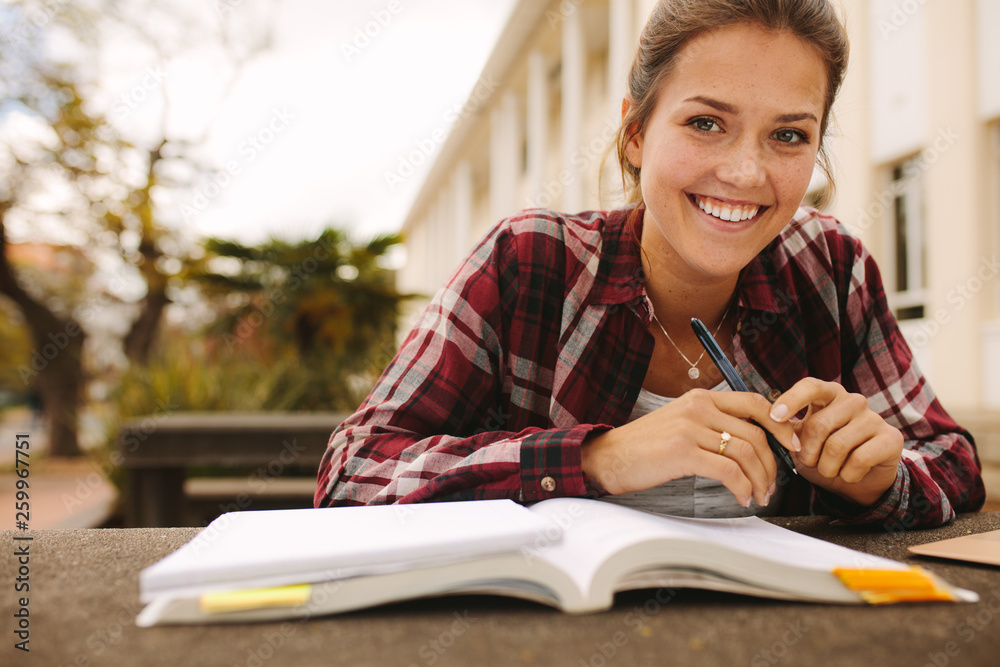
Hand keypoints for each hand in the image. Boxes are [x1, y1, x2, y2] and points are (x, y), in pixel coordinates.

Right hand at [582, 389, 797, 507]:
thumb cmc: (646, 447)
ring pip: (746, 453)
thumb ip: (712, 424)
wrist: (608, 457)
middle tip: (772, 485)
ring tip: (758, 496)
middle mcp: (698, 407)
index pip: (756, 403)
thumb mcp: (681, 423)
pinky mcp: (683, 451)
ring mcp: (690, 427)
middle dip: (773, 464)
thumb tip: (752, 443)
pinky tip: (741, 498)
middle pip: (756, 433)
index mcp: (701, 397)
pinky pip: (728, 471)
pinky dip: (741, 488)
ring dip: (759, 480)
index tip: (791, 447)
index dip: (781, 425)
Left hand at [768, 378, 902, 507]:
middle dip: (807, 453)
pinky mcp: (891, 438)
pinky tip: (850, 474)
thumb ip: (784, 428)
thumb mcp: (800, 440)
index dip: (791, 400)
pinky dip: (848, 475)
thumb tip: (763, 419)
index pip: (810, 386)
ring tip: (830, 470)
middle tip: (810, 462)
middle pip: (818, 425)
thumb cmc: (824, 455)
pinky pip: (859, 460)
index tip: (774, 417)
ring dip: (827, 468)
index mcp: (828, 394)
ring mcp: (874, 418)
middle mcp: (853, 400)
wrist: (860, 479)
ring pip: (837, 446)